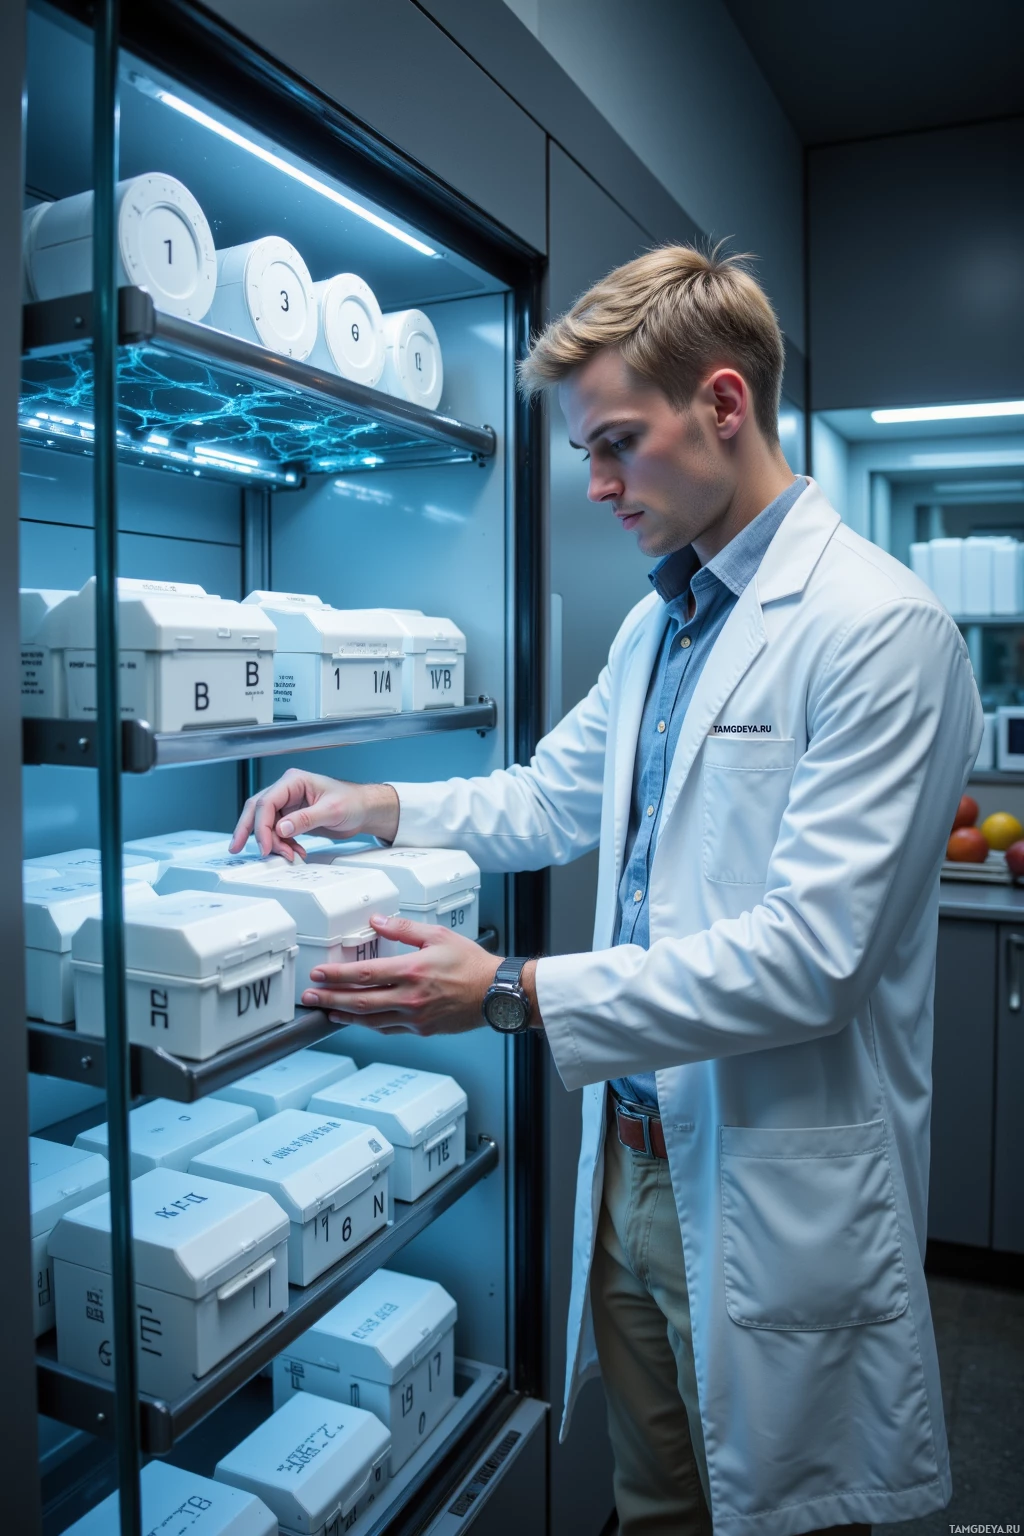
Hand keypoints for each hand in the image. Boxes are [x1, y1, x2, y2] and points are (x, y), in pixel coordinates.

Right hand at [230, 769, 399, 861]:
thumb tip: (282, 828)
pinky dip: (282, 844)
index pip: (267, 802)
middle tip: (238, 848)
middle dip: (248, 830)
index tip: (266, 846)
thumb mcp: (331, 810)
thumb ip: (305, 819)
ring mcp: (289, 804)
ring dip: (272, 842)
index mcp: (294, 781)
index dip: (262, 826)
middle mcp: (288, 790)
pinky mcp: (293, 817)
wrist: (365, 810)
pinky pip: (278, 832)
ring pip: (266, 823)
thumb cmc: (353, 801)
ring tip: (285, 855)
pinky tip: (293, 852)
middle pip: (258, 810)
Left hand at [300, 914, 502, 1034]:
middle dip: (330, 999)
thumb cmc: (471, 964)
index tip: (318, 975)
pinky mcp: (421, 1029)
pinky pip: (387, 1029)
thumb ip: (403, 929)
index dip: (336, 975)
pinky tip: (357, 1021)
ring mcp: (414, 1017)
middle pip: (359, 1001)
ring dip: (344, 1016)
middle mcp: (409, 997)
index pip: (364, 974)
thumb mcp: (437, 935)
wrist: (495, 994)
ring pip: (369, 1020)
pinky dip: (368, 1025)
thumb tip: (377, 921)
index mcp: (411, 971)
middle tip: (310, 997)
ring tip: (326, 1011)